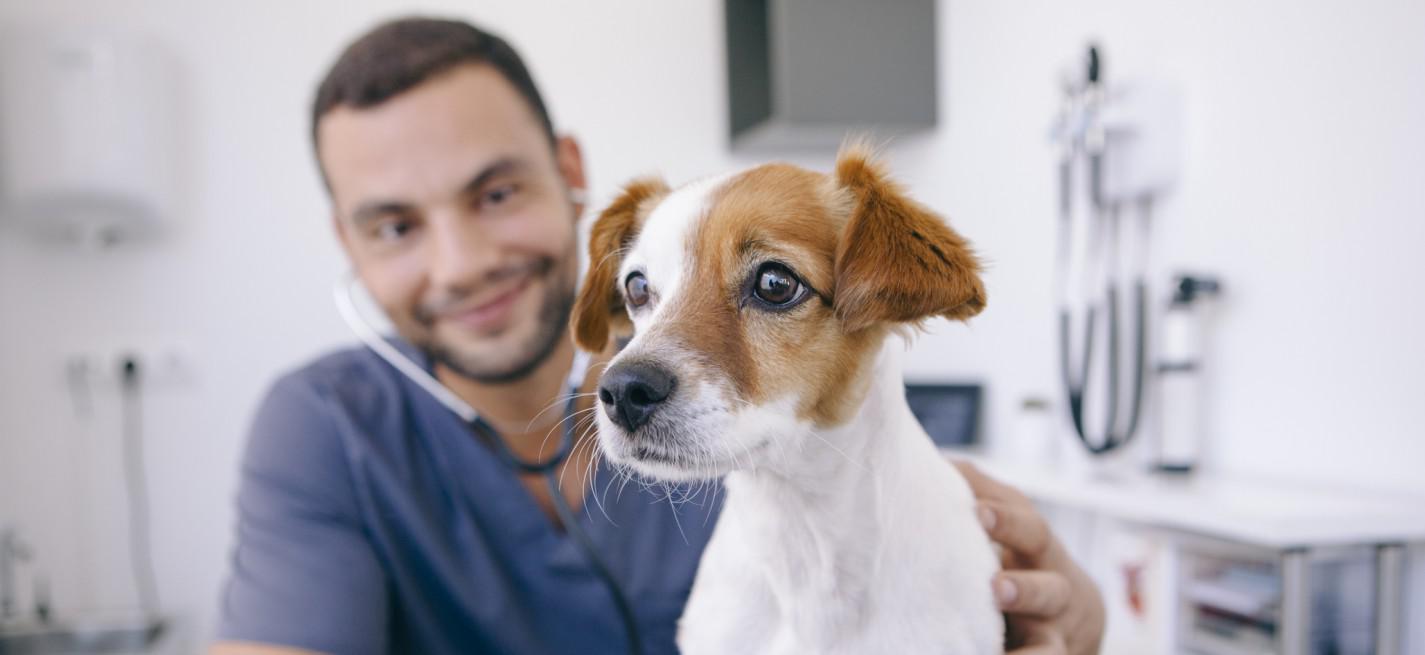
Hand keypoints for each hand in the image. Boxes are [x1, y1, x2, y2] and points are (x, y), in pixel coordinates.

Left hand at [954, 461, 1104, 654]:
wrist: (1073, 618)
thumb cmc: (1024, 556)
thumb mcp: (1011, 524)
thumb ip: (979, 493)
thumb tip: (934, 460)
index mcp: (1037, 547)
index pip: (1028, 528)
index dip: (1006, 519)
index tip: (977, 510)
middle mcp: (1053, 590)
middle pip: (1048, 588)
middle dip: (1024, 587)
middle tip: (996, 587)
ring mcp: (1050, 634)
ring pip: (1048, 645)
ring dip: (1025, 652)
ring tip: (1000, 643)